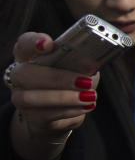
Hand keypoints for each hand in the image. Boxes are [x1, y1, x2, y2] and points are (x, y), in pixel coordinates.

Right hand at [6, 31, 99, 159]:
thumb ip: (81, 62)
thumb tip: (91, 64)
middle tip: (84, 81)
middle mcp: (19, 75)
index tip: (47, 44)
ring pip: (31, 97)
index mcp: (30, 56)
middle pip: (25, 74)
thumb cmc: (70, 81)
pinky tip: (86, 106)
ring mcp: (21, 97)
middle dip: (57, 77)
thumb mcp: (78, 68)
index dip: (33, 43)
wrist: (60, 111)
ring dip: (64, 97)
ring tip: (89, 96)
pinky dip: (69, 110)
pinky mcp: (32, 116)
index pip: (24, 44)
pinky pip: (45, 115)